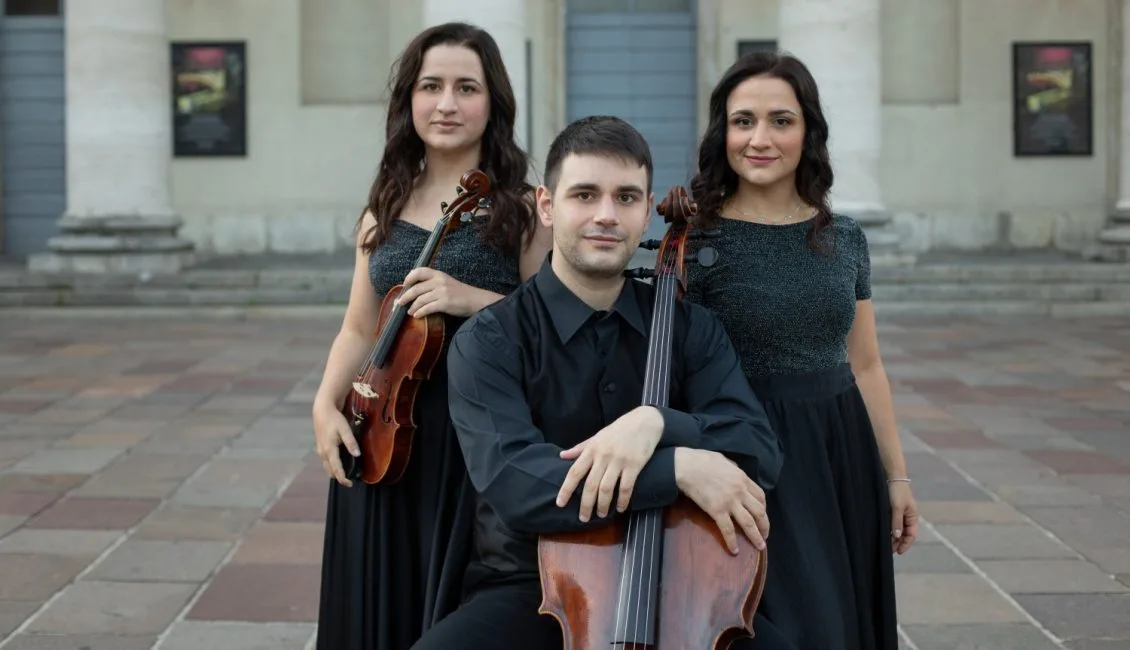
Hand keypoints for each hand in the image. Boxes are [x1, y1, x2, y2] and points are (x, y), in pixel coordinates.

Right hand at [313, 400, 358, 486]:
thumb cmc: (334, 419)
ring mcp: (320, 450)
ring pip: (326, 467)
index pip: (336, 469)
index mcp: (329, 450)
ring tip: (345, 474)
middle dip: (339, 477)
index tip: (350, 484)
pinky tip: (339, 464)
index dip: (343, 478)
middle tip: (349, 480)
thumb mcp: (345, 429)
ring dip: (334, 472)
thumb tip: (357, 455)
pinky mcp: (320, 447)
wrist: (322, 410)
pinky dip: (331, 466)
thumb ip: (351, 442)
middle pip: (330, 471)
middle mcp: (323, 453)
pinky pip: (325, 461)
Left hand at [394, 268, 486, 317]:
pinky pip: (427, 308)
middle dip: (405, 296)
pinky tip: (417, 315)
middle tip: (399, 303)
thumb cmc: (461, 293)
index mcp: (439, 274)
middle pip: (416, 288)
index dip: (409, 277)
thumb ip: (434, 283)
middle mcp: (439, 281)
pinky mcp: (445, 303)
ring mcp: (442, 292)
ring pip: (420, 299)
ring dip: (412, 307)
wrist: (476, 300)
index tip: (404, 285)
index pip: (420, 271)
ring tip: (409, 312)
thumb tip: (416, 290)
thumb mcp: (447, 282)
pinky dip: (420, 313)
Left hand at [555, 406, 663, 521]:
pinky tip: (621, 508)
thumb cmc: (619, 429)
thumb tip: (562, 455)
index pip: (574, 472)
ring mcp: (619, 461)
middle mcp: (603, 456)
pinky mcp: (634, 465)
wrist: (644, 421)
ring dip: (603, 505)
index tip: (560, 503)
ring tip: (601, 515)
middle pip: (590, 485)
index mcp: (592, 449)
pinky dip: (623, 500)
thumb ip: (580, 448)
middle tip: (583, 518)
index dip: (566, 489)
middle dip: (585, 505)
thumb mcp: (597, 436)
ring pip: (606, 488)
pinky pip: (626, 487)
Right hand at [674, 448, 768, 553]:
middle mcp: (740, 492)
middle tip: (765, 535)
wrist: (686, 466)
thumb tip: (735, 472)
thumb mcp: (724, 460)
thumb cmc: (702, 460)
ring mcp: (729, 502)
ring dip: (755, 536)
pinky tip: (734, 550)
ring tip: (760, 546)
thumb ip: (733, 469)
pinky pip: (728, 529)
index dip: (764, 508)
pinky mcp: (717, 511)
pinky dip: (732, 541)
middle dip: (765, 526)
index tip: (762, 515)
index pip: (760, 496)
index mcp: (742, 478)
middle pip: (759, 512)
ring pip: (748, 523)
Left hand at [889, 481, 917, 554]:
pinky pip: (893, 524)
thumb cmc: (897, 491)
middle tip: (889, 551)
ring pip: (898, 530)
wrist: (892, 477)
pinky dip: (890, 530)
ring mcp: (901, 514)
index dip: (905, 544)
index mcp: (912, 517)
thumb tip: (896, 536)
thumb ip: (896, 522)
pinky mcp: (893, 510)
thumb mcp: (897, 507)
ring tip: (886, 545)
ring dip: (893, 537)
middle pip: (905, 534)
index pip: (911, 535)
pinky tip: (884, 534)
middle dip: (898, 543)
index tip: (898, 552)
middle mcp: (908, 517)